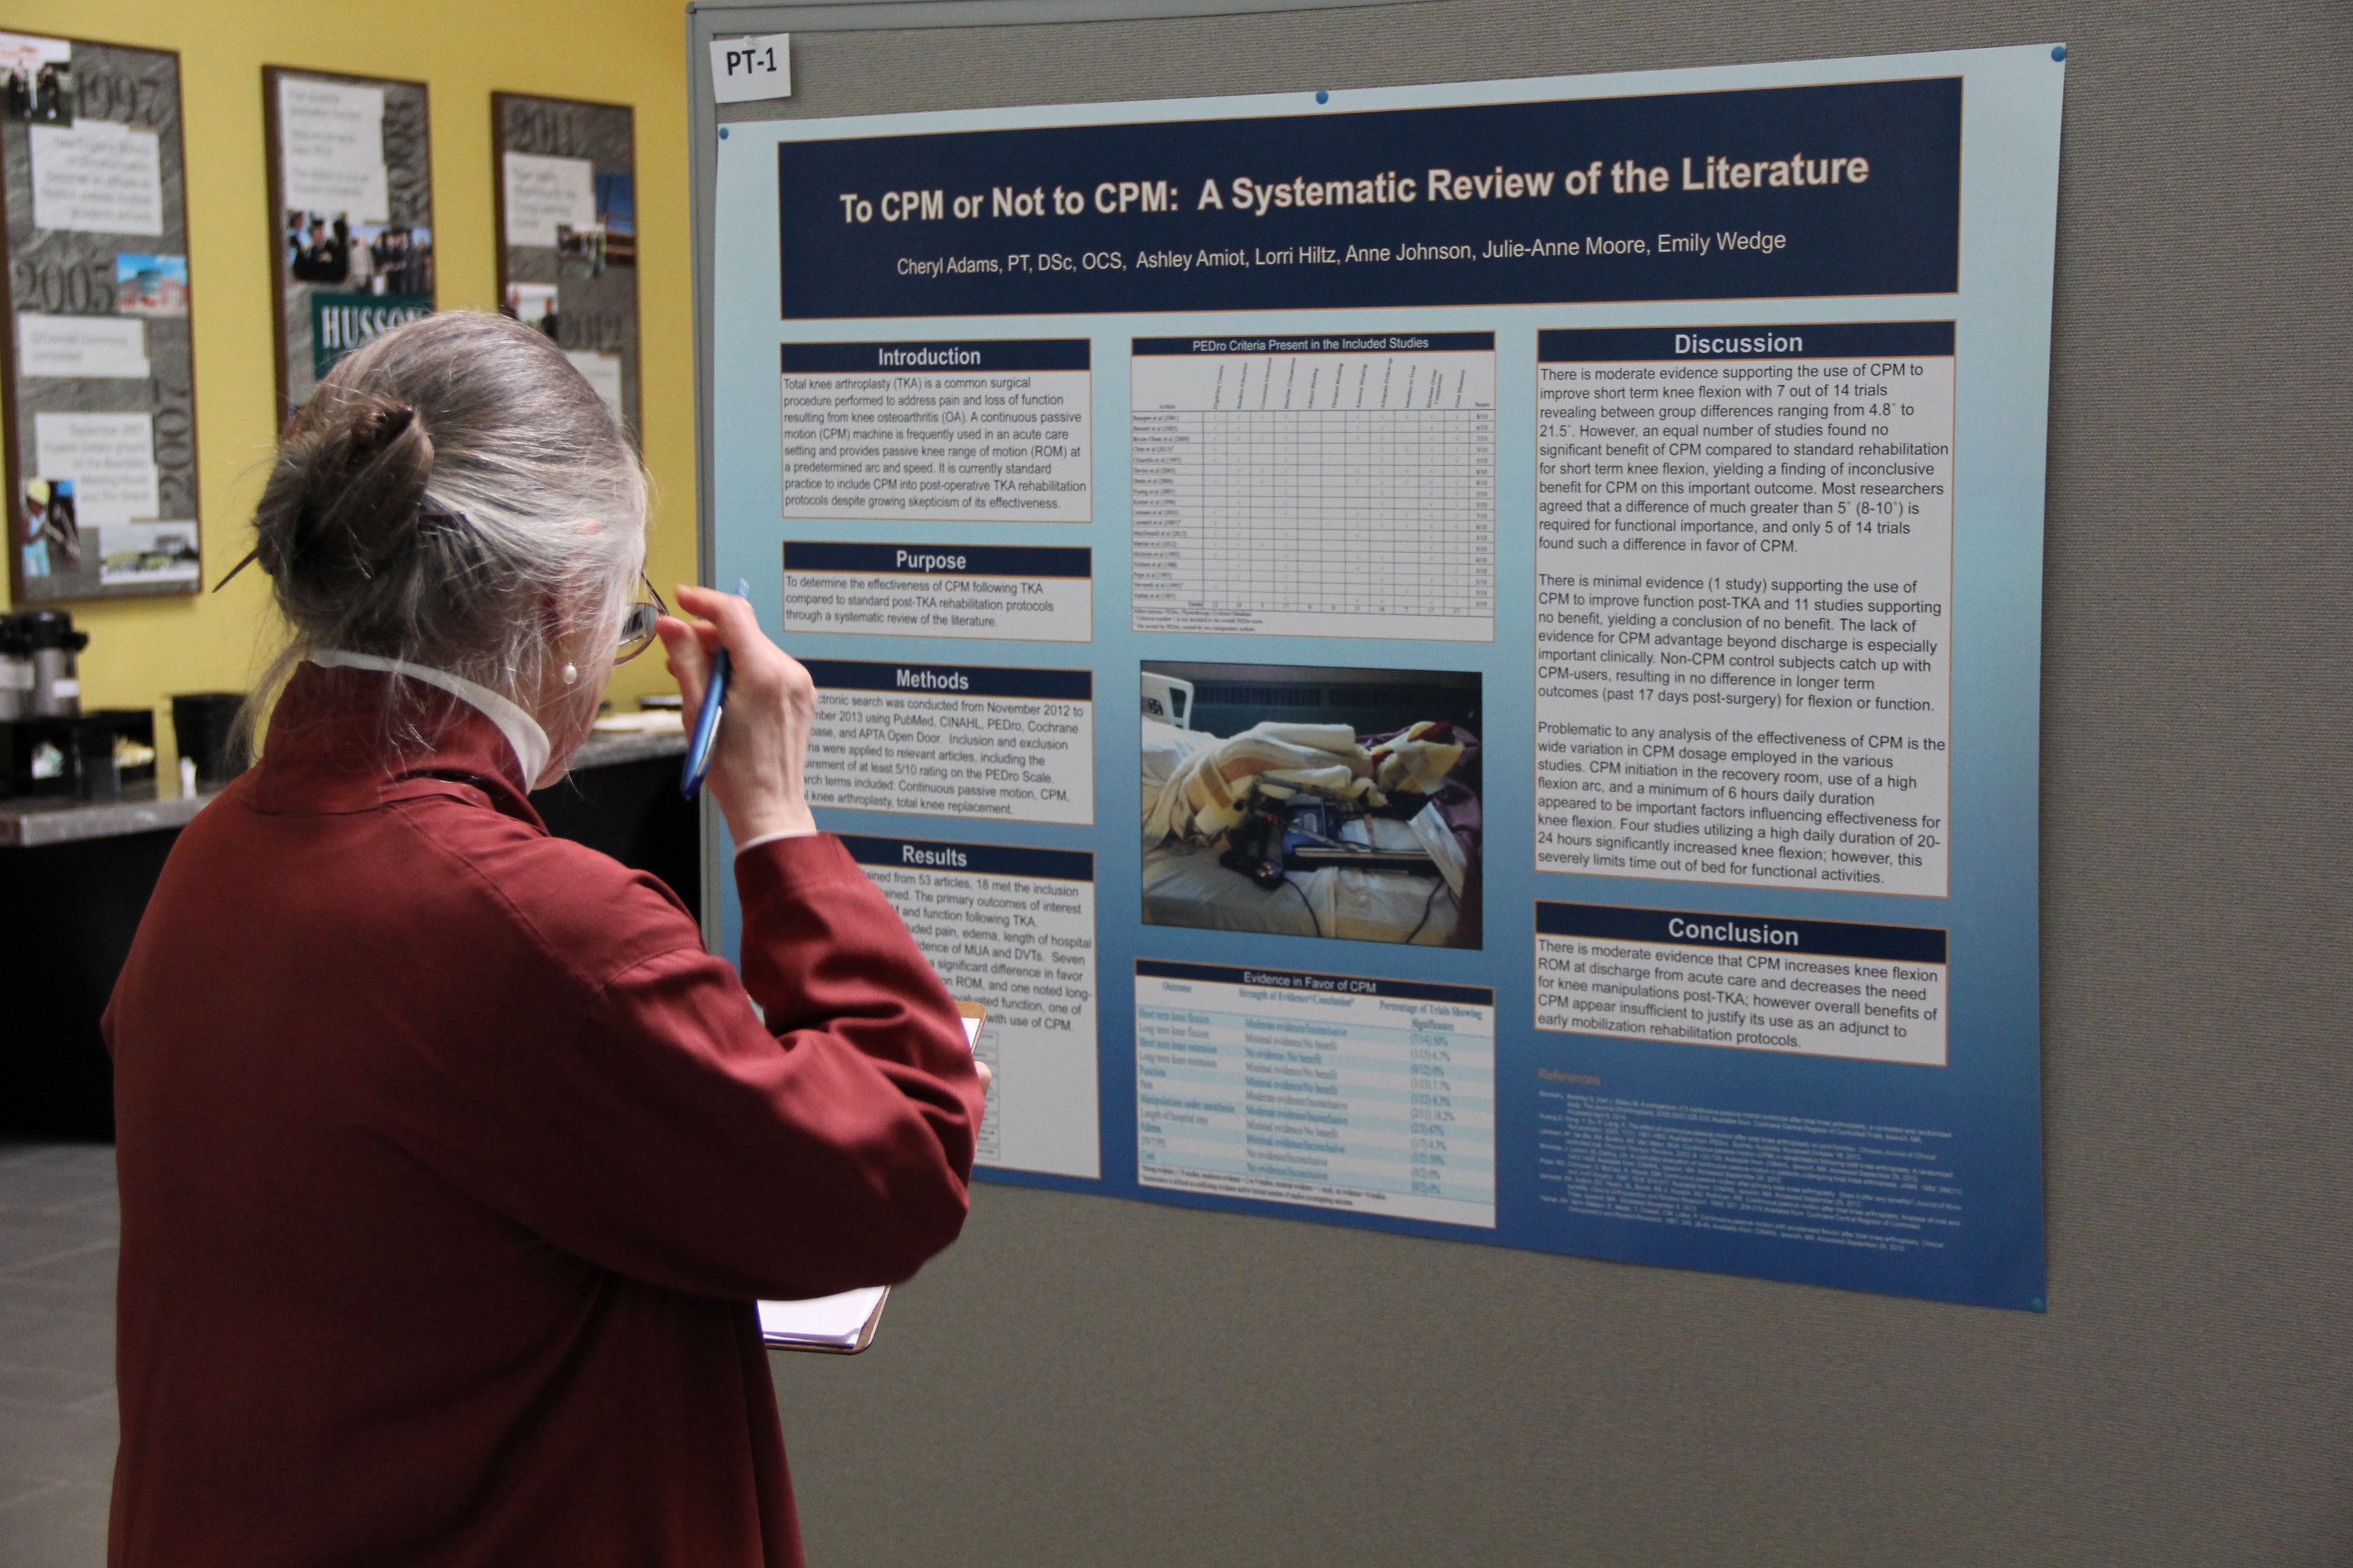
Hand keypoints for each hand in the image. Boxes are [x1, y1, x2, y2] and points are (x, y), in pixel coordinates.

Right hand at [657, 584, 818, 845]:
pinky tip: (724, 692)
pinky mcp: (802, 697)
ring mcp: (800, 685)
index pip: (733, 614)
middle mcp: (789, 673)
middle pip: (744, 632)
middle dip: (708, 637)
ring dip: (724, 656)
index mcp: (764, 672)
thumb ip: (685, 660)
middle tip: (677, 655)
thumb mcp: (697, 710)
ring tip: (697, 681)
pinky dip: (744, 671)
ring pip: (755, 650)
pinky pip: (768, 669)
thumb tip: (670, 625)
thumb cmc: (733, 770)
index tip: (681, 599)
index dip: (703, 601)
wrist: (768, 806)